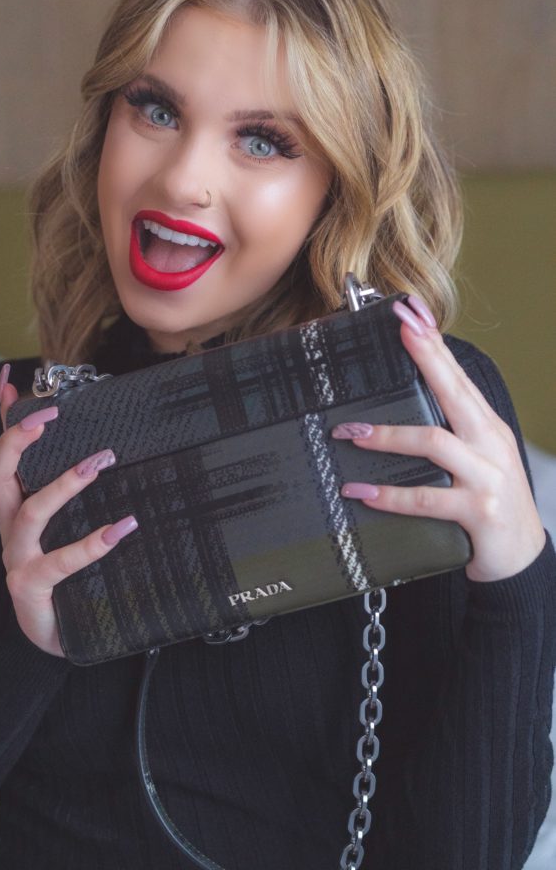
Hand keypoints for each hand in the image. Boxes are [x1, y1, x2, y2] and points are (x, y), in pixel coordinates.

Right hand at [0, 364, 138, 655]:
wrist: (58, 637)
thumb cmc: (62, 574)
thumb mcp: (61, 524)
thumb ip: (60, 484)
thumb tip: (72, 451)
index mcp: (14, 511)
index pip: (1, 457)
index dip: (4, 421)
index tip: (14, 384)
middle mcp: (11, 531)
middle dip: (18, 441)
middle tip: (51, 416)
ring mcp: (19, 560)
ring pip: (31, 514)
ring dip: (64, 484)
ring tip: (101, 461)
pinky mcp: (34, 589)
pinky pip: (59, 562)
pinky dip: (91, 544)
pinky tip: (123, 527)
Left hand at [332, 298, 545, 582]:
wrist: (522, 556)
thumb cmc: (489, 500)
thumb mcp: (473, 458)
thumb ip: (444, 429)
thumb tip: (393, 407)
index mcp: (484, 426)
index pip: (457, 375)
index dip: (434, 343)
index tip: (410, 313)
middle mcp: (488, 443)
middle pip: (454, 390)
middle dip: (426, 357)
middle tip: (397, 330)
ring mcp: (486, 476)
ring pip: (434, 442)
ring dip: (387, 435)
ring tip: (349, 433)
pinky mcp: (478, 512)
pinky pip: (426, 499)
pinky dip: (389, 495)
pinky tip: (361, 491)